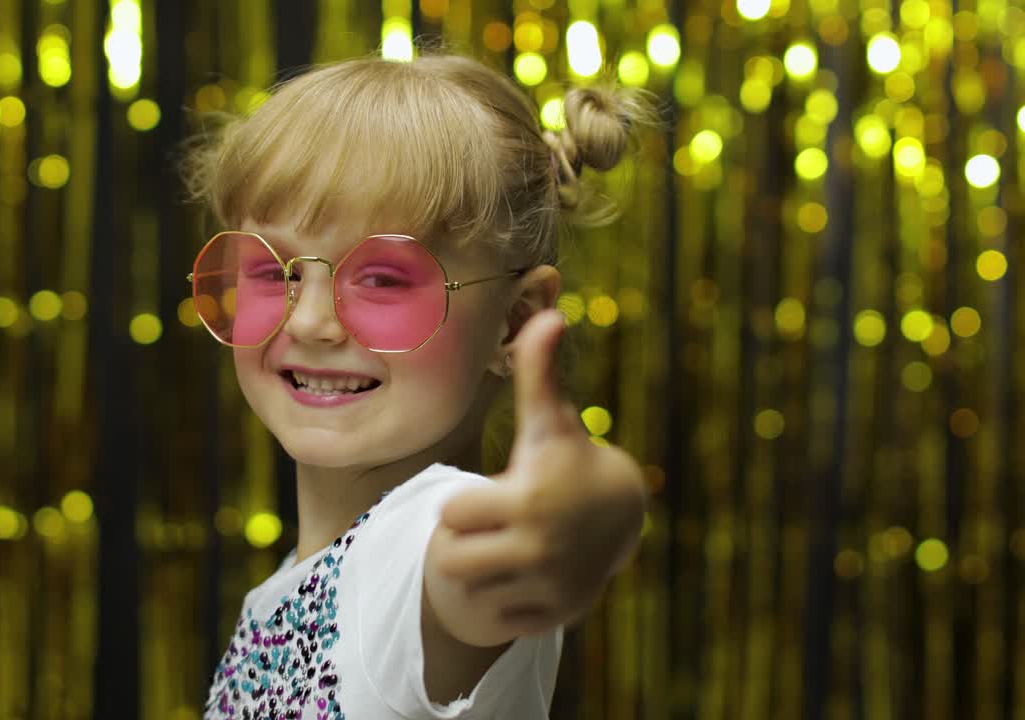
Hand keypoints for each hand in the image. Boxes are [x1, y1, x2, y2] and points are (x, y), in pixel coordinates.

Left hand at [429, 310, 647, 640]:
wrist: (619, 515)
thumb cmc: (568, 460)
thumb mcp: (551, 420)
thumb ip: (538, 372)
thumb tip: (548, 313)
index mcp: (528, 503)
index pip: (448, 515)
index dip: (463, 504)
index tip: (492, 494)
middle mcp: (538, 551)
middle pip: (450, 559)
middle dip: (464, 541)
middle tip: (492, 526)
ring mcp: (547, 588)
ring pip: (469, 590)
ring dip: (480, 572)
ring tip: (504, 549)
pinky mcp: (553, 616)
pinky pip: (494, 616)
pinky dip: (503, 599)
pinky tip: (523, 575)